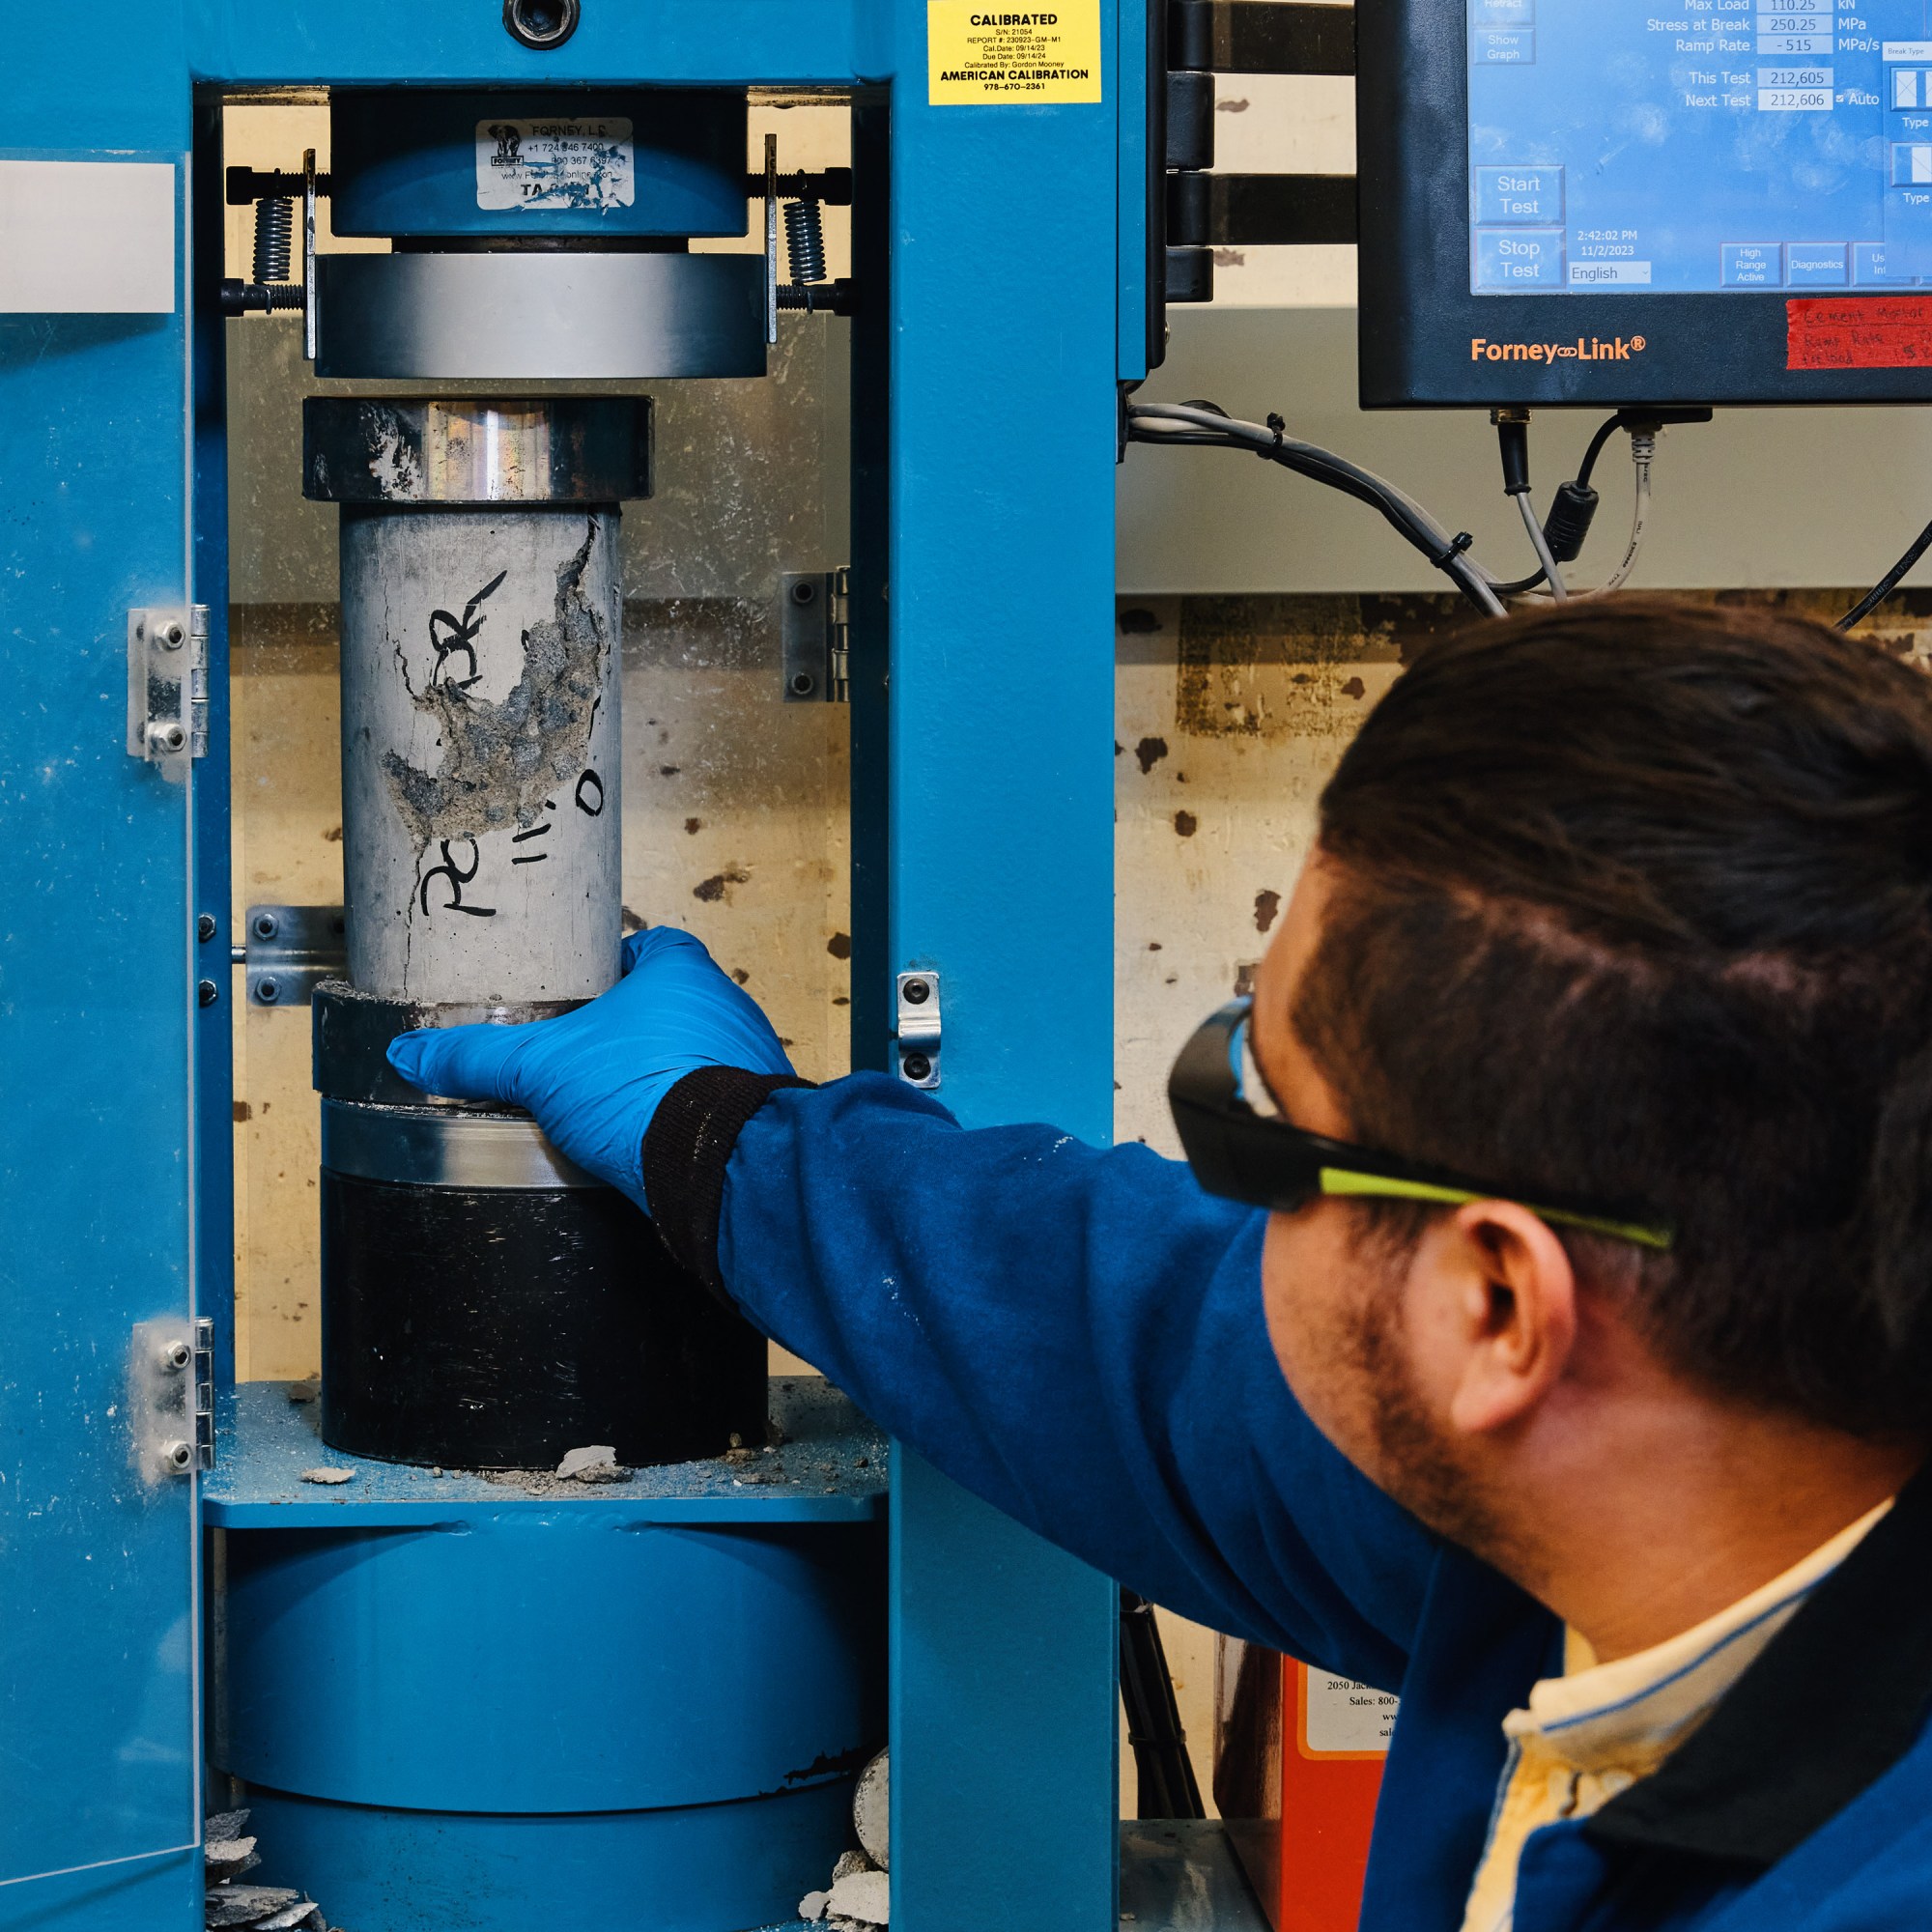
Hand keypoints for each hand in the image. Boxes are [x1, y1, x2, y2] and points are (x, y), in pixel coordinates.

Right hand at [386, 928, 793, 1213]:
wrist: (716, 1167)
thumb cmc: (643, 1091)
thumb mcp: (540, 1068)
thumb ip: (479, 1057)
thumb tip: (414, 1054)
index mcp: (683, 970)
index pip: (650, 946)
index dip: (616, 965)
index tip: (584, 989)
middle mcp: (727, 1005)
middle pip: (673, 1001)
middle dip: (633, 1024)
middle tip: (587, 1049)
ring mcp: (750, 1057)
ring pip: (697, 1050)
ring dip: (662, 1068)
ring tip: (612, 1096)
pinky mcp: (757, 1109)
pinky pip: (717, 1098)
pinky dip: (686, 1110)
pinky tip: (652, 1134)